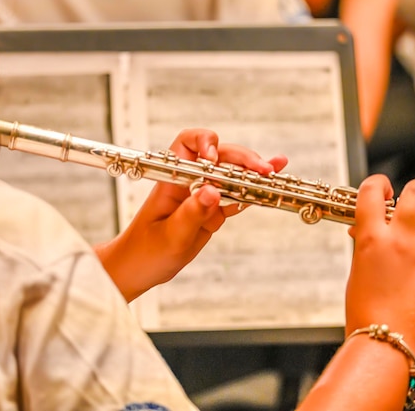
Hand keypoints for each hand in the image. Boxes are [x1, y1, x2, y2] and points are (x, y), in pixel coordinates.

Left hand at [95, 128, 287, 301]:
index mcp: (172, 181)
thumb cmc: (144, 252)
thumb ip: (191, 213)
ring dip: (254, 172)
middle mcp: (189, 183)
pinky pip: (235, 198)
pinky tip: (272, 184)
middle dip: (242, 159)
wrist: (138, 270)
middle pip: (219, 158)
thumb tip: (212, 191)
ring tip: (276, 169)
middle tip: (263, 169)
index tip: (216, 158)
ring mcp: (202, 196)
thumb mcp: (169, 236)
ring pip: (231, 176)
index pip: (187, 144)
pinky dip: (254, 192)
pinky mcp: (212, 212)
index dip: (205, 143)